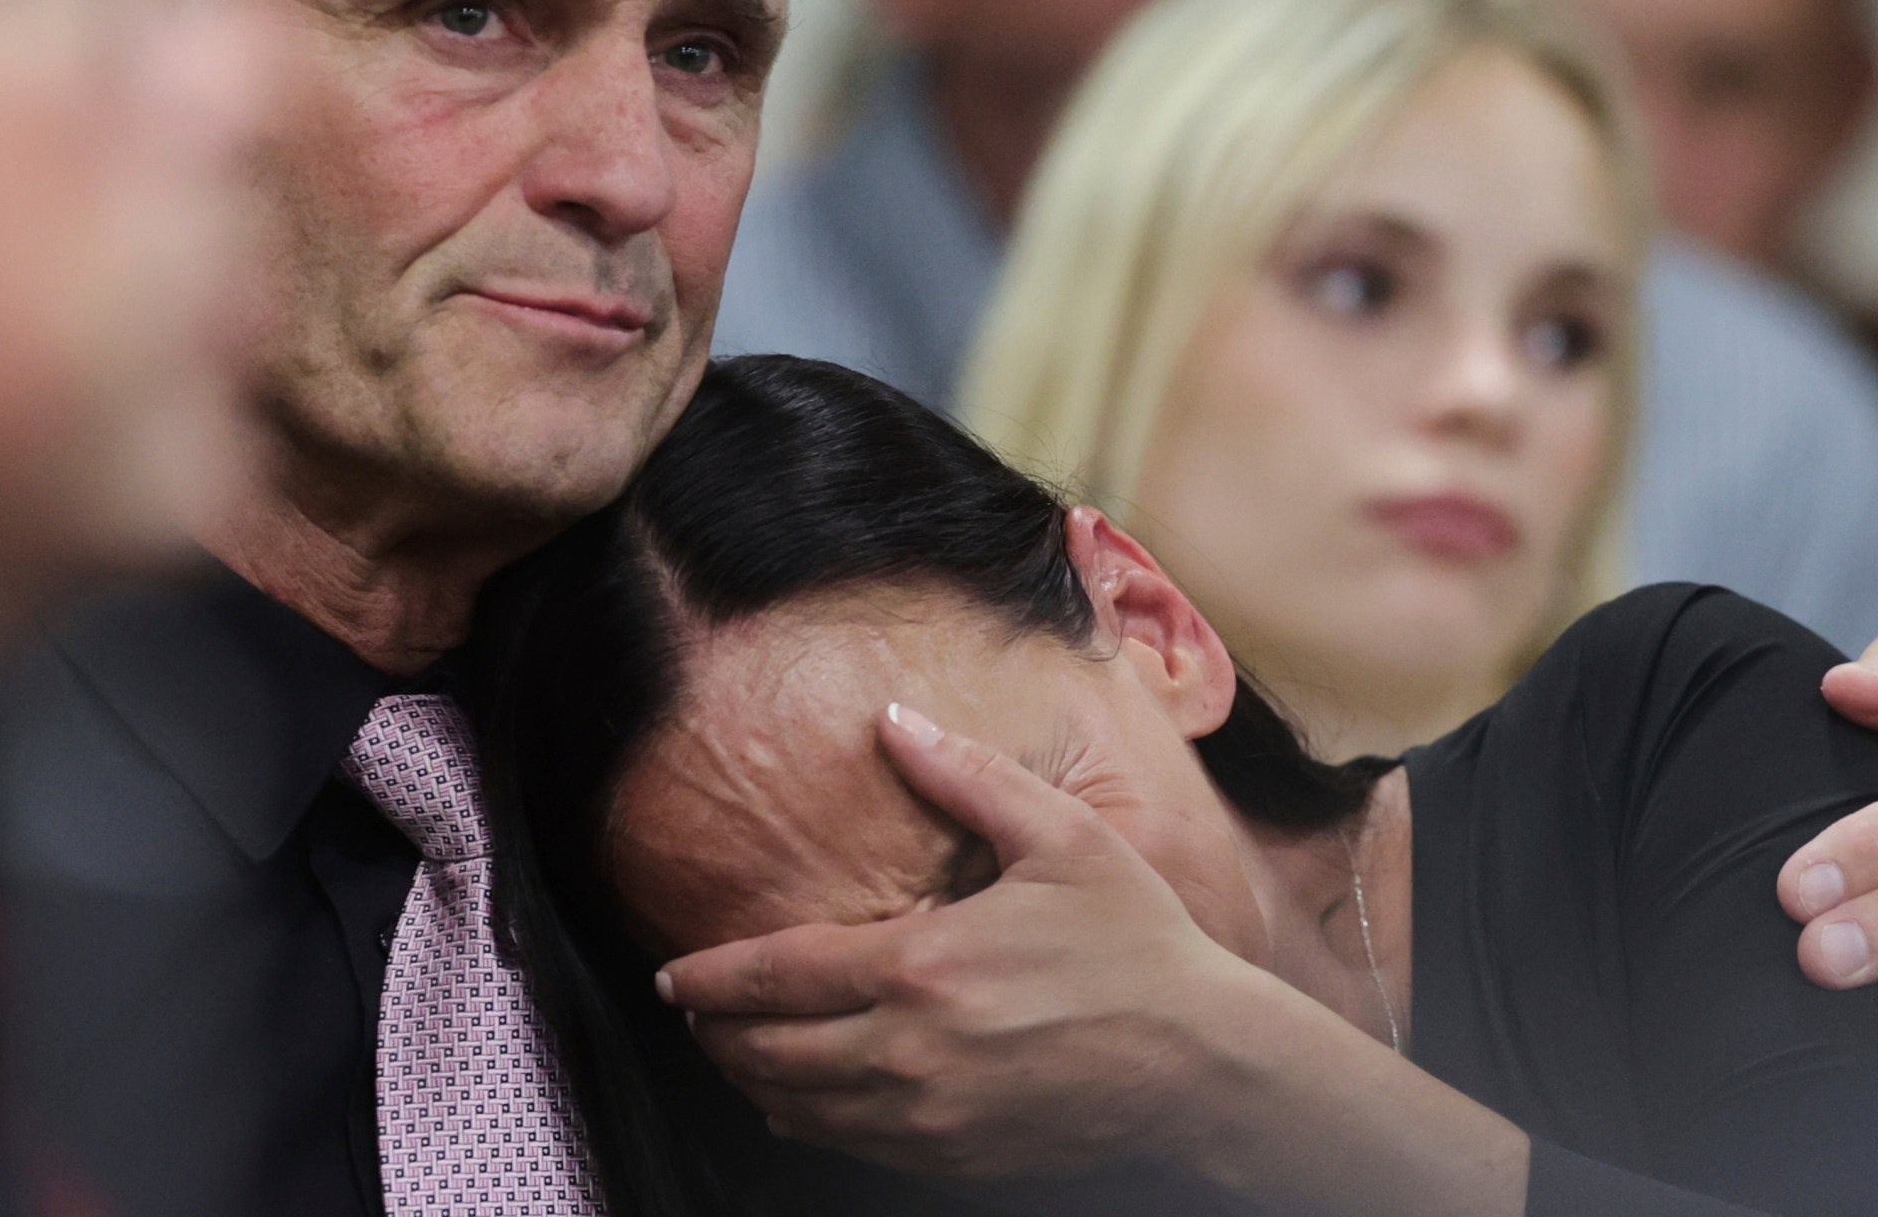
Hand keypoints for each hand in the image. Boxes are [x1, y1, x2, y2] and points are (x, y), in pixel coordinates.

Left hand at [656, 704, 1282, 1179]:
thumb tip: (894, 719)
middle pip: (769, 1051)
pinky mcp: (952, 1157)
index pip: (780, 975)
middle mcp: (909, 1051)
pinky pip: (849, 1145)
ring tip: (733, 1051)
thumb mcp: (1063, 841)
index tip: (674, 977)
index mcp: (923, 965)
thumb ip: (967, 778)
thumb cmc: (1140, 948)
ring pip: (800, 1106)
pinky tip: (799, 1101)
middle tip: (695, 1012)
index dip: (713, 977)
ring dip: (753, 1079)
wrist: (1203, 1067)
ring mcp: (927, 1117)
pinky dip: (808, 1121)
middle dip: (719, 1032)